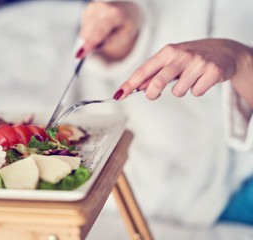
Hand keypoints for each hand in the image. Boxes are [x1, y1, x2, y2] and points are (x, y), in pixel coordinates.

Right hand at [76, 1, 143, 61]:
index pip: (99, 31)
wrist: (126, 11)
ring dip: (91, 36)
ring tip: (104, 32)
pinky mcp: (88, 8)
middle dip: (89, 42)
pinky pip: (84, 26)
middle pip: (87, 32)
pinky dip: (90, 31)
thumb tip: (94, 46)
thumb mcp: (124, 36)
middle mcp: (103, 8)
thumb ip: (110, 41)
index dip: (89, 44)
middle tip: (94, 48)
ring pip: (84, 31)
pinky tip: (99, 27)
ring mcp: (94, 7)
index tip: (80, 55)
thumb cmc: (124, 25)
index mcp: (114, 14)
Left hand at [113, 38, 252, 107]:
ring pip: (178, 91)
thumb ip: (155, 72)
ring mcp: (198, 63)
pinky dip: (197, 90)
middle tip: (154, 95)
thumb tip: (137, 87)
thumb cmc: (191, 57)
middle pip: (158, 81)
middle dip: (152, 93)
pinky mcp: (213, 72)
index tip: (118, 95)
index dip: (130, 84)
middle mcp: (181, 55)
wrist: (225, 50)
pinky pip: (196, 92)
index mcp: (167, 51)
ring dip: (180, 90)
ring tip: (189, 80)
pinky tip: (202, 80)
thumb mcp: (171, 60)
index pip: (144, 70)